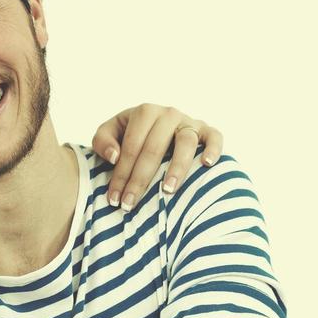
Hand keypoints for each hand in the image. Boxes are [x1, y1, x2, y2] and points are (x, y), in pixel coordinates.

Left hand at [91, 104, 223, 209]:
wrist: (157, 126)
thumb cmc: (131, 134)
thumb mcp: (111, 132)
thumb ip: (103, 141)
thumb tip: (115, 157)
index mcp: (144, 112)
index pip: (131, 146)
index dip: (121, 173)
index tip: (115, 199)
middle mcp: (168, 114)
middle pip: (154, 148)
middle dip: (140, 179)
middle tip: (131, 204)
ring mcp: (189, 121)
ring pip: (185, 142)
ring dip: (177, 167)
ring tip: (167, 189)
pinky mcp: (207, 130)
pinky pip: (215, 137)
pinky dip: (213, 149)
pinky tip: (207, 164)